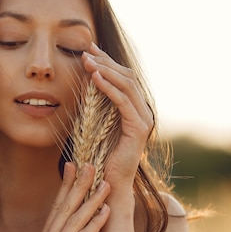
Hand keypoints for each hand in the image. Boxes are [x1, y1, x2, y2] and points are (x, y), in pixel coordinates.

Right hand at [35, 162, 109, 231]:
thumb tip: (83, 210)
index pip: (56, 207)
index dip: (65, 185)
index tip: (73, 164)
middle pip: (64, 209)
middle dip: (79, 185)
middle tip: (91, 165)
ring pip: (75, 221)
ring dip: (92, 200)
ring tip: (105, 184)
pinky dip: (95, 223)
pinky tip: (106, 210)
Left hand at [82, 43, 153, 189]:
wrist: (108, 183)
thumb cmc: (99, 156)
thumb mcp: (94, 121)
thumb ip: (94, 100)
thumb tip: (86, 75)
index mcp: (135, 108)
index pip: (123, 77)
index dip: (107, 61)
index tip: (89, 48)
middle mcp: (143, 111)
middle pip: (126, 76)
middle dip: (105, 61)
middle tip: (87, 50)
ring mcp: (144, 119)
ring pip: (127, 85)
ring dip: (105, 70)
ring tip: (87, 61)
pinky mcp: (138, 128)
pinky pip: (123, 102)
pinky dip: (109, 88)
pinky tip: (95, 79)